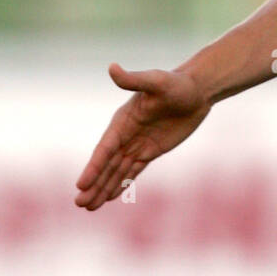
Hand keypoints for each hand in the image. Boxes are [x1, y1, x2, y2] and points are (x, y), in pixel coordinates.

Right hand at [74, 64, 211, 211]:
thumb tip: (112, 67)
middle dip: (93, 184)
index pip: (105, 148)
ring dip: (102, 188)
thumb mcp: (156, 81)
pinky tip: (109, 197)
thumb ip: (134, 79)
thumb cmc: (176, 83)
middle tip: (79, 204)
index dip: (94, 167)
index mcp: (123, 121)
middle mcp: (126, 134)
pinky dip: (121, 183)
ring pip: (117, 171)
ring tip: (87, 207)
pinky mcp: (151, 151)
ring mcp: (137, 144)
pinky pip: (133, 171)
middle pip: (106, 164)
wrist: (197, 90)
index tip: (81, 185)